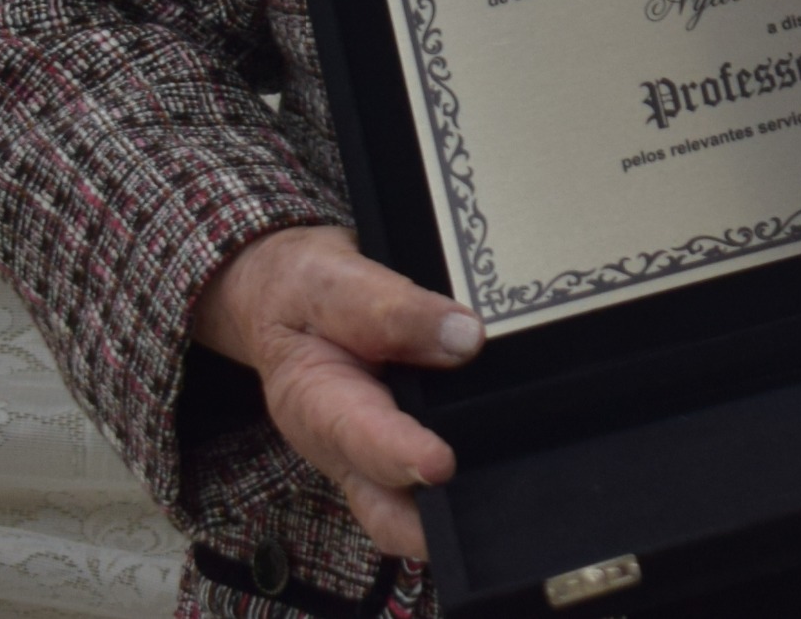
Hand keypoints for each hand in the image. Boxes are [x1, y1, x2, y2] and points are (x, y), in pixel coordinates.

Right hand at [189, 224, 480, 559]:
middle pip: (386, 510)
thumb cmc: (304, 291)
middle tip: (489, 505)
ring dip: (457, 502)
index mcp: (314, 402)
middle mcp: (344, 445)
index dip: (402, 454)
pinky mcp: (400, 447)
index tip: (440, 464)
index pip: (360, 437)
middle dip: (430, 521)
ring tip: (513, 486)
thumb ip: (389, 308)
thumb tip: (465, 338)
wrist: (287, 297)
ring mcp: (374, 455)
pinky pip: (433, 480)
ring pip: (415, 506)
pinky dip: (469, 474)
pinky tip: (512, 453)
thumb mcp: (331, 280)